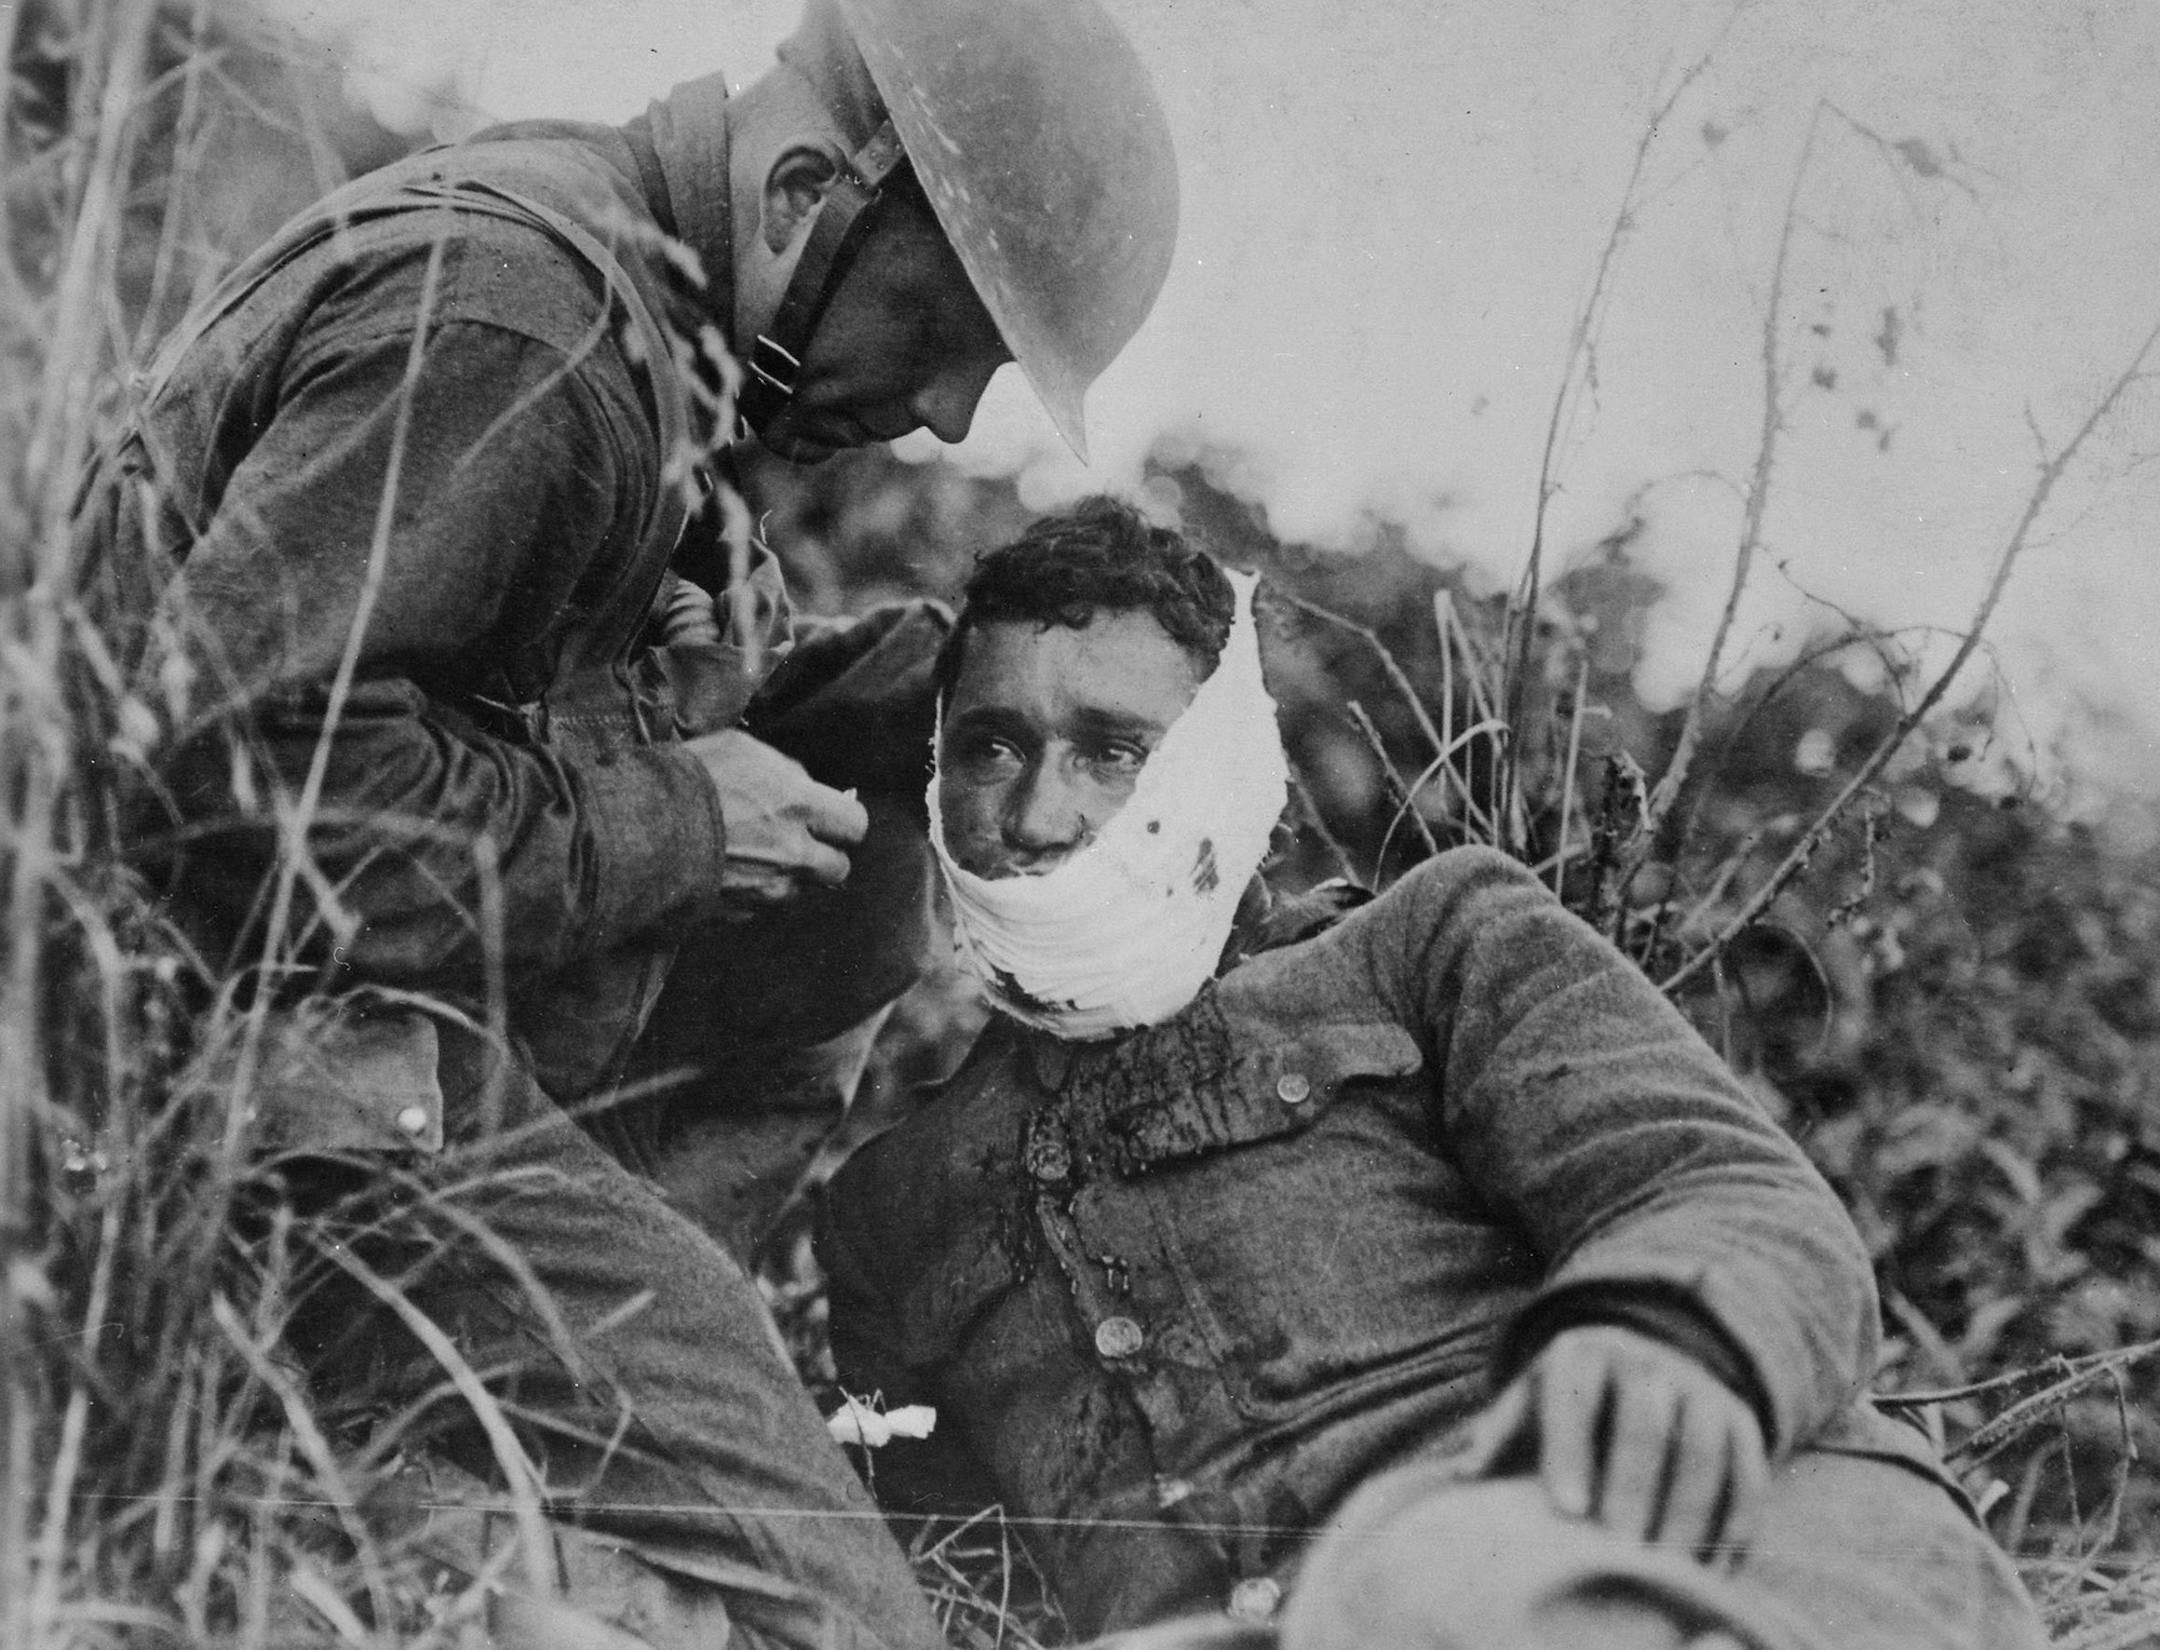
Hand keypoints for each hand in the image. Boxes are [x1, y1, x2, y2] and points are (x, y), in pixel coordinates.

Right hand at [683, 728, 869, 911]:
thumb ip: (783, 769)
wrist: (637, 830)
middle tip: (800, 841)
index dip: (843, 821)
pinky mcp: (739, 913)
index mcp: (798, 806)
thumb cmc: (687, 779)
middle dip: (824, 856)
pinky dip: (752, 892)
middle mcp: (793, 855)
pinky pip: (761, 906)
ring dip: (788, 875)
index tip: (828, 816)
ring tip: (755, 855)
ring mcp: (767, 890)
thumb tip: (802, 783)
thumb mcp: (740, 749)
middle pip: (838, 869)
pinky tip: (727, 871)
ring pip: (799, 890)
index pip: (855, 824)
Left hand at [1466, 1325, 1767, 1562]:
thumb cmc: (1568, 1401)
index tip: (1567, 1510)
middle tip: (1621, 1547)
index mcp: (1581, 1355)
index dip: (1571, 1452)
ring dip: (1688, 1509)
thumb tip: (1462, 1475)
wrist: (1641, 1359)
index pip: (1574, 1398)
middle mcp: (1644, 1361)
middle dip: (1633, 1486)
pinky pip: (1747, 1468)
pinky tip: (1714, 1566)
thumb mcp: (1530, 1402)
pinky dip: (1736, 1520)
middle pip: (1644, 1422)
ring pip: (1701, 1447)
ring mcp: (1698, 1386)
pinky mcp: (1739, 1418)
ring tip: (1666, 1567)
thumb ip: (1498, 1436)